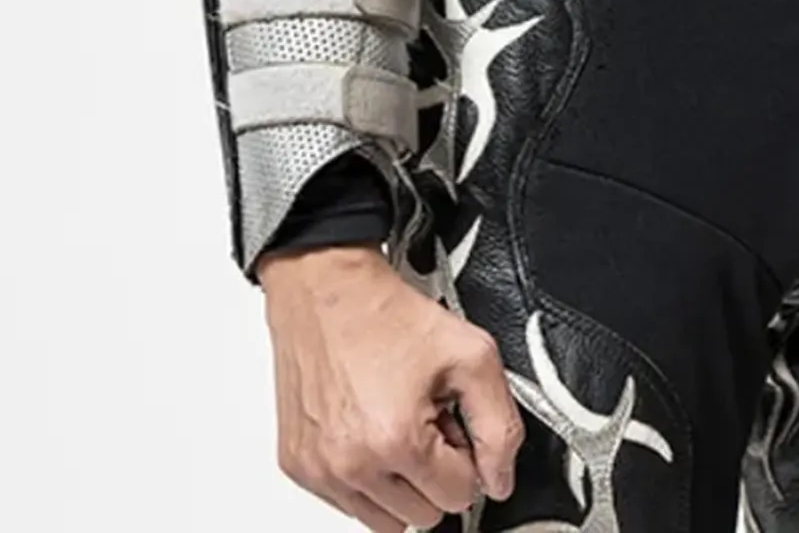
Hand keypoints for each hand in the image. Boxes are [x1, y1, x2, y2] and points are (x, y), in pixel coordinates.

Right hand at [258, 243, 525, 530]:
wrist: (327, 288)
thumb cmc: (388, 314)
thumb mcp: (471, 354)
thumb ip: (500, 424)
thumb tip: (500, 478)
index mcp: (396, 440)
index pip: (460, 495)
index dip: (465, 453)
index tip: (449, 418)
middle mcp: (351, 465)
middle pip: (424, 515)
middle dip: (433, 471)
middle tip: (424, 419)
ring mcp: (320, 471)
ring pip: (386, 520)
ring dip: (399, 482)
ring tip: (396, 425)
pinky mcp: (297, 467)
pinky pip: (348, 505)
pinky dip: (365, 477)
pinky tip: (367, 429)